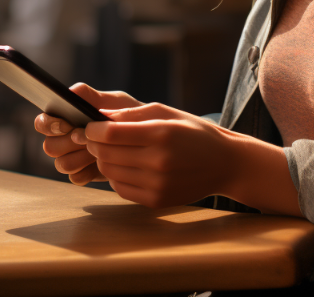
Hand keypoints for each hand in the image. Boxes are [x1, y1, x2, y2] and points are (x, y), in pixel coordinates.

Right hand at [35, 84, 143, 185]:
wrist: (144, 135)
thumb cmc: (126, 114)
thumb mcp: (113, 101)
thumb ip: (92, 96)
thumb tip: (71, 92)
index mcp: (66, 118)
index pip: (43, 122)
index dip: (48, 124)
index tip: (66, 124)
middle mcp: (64, 139)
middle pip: (49, 147)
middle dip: (67, 142)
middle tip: (85, 137)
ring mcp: (72, 157)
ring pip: (61, 164)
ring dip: (80, 156)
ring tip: (97, 147)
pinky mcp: (83, 173)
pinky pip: (75, 177)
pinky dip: (88, 170)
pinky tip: (100, 161)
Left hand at [79, 102, 233, 208]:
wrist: (224, 163)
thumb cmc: (195, 133)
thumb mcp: (168, 113)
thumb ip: (133, 113)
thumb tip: (100, 117)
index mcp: (162, 134)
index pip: (112, 134)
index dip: (93, 129)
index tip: (89, 126)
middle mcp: (158, 161)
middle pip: (106, 154)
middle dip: (94, 145)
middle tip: (96, 138)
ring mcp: (156, 184)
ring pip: (110, 172)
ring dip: (104, 160)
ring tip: (112, 151)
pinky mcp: (155, 200)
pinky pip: (121, 188)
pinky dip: (116, 176)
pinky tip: (126, 166)